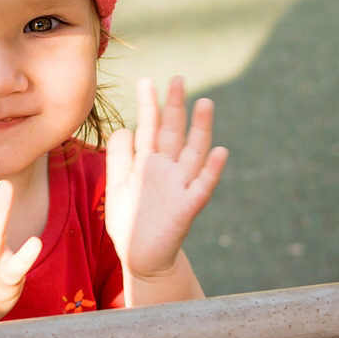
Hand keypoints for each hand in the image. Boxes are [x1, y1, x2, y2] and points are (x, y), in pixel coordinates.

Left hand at [105, 77, 227, 281]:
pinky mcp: (187, 208)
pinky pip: (202, 187)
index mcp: (149, 162)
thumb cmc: (130, 220)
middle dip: (175, 107)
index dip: (148, 106)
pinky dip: (212, 170)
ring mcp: (180, 186)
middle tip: (178, 79)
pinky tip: (220, 151)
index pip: (150, 128)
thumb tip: (123, 128)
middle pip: (174, 133)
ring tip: (205, 103)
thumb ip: (120, 157)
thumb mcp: (118, 185)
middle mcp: (167, 169)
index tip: (146, 80)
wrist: (140, 258)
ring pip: (193, 153)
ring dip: (201, 129)